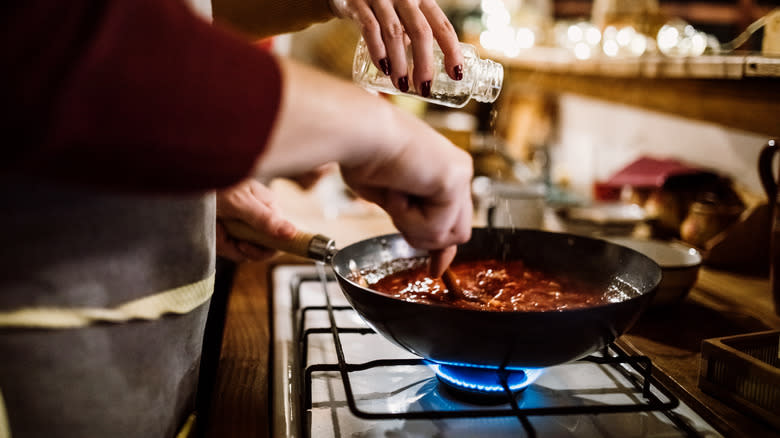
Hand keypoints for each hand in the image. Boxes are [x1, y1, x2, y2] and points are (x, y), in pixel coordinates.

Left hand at [216, 179, 296, 261]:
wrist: (190, 182)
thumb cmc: (216, 184)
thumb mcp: (240, 202)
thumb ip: (265, 219)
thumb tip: (292, 232)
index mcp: (269, 207)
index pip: (281, 236)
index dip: (269, 247)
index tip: (247, 246)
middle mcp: (260, 219)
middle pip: (264, 248)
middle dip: (245, 248)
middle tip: (231, 238)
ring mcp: (245, 228)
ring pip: (245, 252)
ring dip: (229, 244)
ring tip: (218, 227)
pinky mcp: (231, 235)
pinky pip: (232, 251)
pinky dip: (221, 244)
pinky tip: (215, 230)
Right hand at [254, 59, 472, 274]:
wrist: (358, 132)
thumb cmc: (362, 155)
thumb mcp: (391, 199)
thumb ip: (411, 221)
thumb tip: (419, 246)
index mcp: (443, 170)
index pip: (455, 219)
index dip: (442, 248)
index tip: (435, 270)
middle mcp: (457, 170)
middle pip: (458, 232)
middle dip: (427, 237)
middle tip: (398, 214)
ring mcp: (459, 175)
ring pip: (446, 235)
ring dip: (412, 225)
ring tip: (393, 193)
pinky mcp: (453, 182)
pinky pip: (434, 227)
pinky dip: (407, 217)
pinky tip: (396, 190)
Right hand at [330, 0, 463, 93]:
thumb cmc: (382, 6)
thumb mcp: (404, 14)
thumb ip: (414, 35)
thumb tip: (425, 74)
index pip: (443, 26)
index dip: (452, 51)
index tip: (456, 75)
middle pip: (421, 32)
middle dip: (424, 64)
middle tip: (425, 88)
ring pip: (395, 34)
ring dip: (400, 63)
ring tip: (402, 85)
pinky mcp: (358, 3)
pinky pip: (369, 29)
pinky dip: (377, 51)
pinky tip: (383, 69)